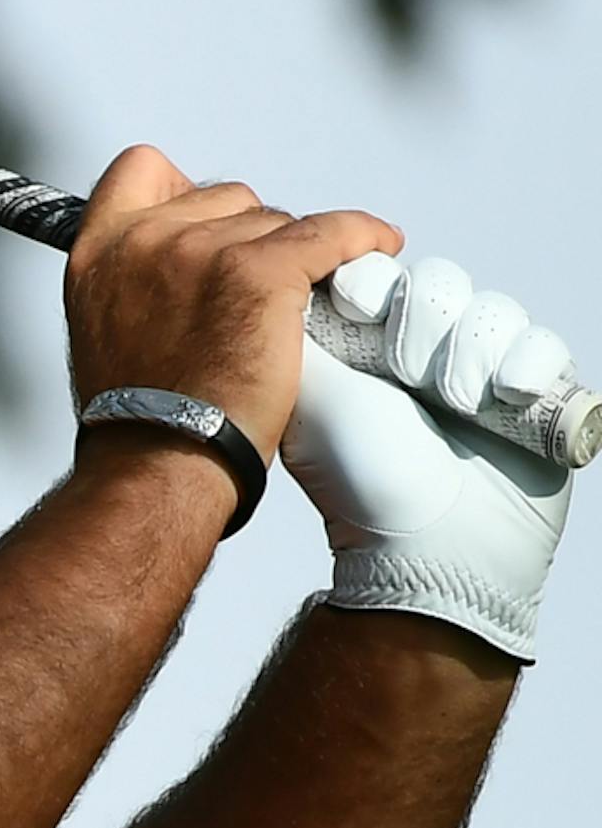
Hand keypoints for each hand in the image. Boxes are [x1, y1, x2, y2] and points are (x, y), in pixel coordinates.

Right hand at [66, 147, 400, 467]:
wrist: (158, 467)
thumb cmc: (139, 425)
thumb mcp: (106, 333)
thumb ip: (135, 284)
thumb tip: (180, 270)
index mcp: (98, 252)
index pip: (142, 168)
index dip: (185, 191)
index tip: (208, 223)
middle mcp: (146, 239)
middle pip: (225, 198)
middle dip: (247, 237)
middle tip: (254, 298)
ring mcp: (203, 251)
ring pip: (275, 221)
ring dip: (291, 259)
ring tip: (291, 312)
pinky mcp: (261, 272)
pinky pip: (330, 233)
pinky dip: (361, 238)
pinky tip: (380, 246)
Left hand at [283, 255, 577, 662]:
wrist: (426, 549)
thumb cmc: (362, 482)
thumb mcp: (309, 397)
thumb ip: (299, 333)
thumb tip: (285, 278)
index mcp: (372, 350)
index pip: (387, 279)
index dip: (379, 287)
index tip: (361, 306)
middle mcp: (428, 357)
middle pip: (441, 287)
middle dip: (424, 326)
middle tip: (406, 374)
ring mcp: (483, 374)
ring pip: (492, 312)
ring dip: (470, 353)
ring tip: (456, 402)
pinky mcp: (534, 396)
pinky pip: (542, 345)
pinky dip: (526, 364)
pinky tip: (507, 395)